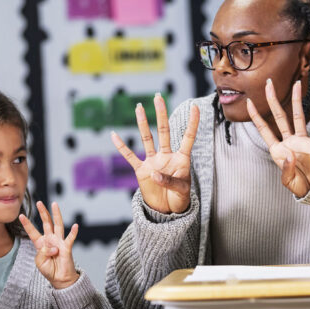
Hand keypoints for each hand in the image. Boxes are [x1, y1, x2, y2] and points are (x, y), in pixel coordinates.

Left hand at [20, 202, 78, 288]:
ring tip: (54, 204)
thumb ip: (42, 252)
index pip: (32, 232)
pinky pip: (70, 238)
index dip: (27, 224)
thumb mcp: (39, 262)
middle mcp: (50, 239)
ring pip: (58, 225)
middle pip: (46, 223)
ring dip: (56, 214)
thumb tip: (53, 247)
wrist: (60, 279)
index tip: (21, 215)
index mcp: (41, 243)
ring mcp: (59, 242)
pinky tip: (75, 225)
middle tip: (38, 202)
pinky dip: (73, 232)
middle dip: (43, 212)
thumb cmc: (49, 270)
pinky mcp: (67, 247)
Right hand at [111, 93, 199, 213]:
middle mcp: (166, 156)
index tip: (195, 108)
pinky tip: (114, 135)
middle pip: (164, 132)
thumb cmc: (179, 199)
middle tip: (158, 97)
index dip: (192, 124)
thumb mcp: (181, 191)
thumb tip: (154, 173)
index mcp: (181, 159)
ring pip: (147, 139)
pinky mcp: (141, 171)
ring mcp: (153, 162)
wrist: (167, 211)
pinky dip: (122, 147)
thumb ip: (170, 181)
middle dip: (161, 114)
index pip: (188, 138)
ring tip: (139, 108)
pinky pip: (130, 157)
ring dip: (142, 124)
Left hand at [246, 79, 309, 197]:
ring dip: (297, 100)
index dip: (256, 116)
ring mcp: (302, 141)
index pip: (264, 129)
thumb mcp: (288, 181)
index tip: (249, 102)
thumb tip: (291, 155)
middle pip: (279, 116)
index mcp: (277, 150)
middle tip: (268, 83)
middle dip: (273, 100)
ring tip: (297, 84)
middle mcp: (288, 141)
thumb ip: (287, 169)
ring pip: (299, 117)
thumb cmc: (299, 186)